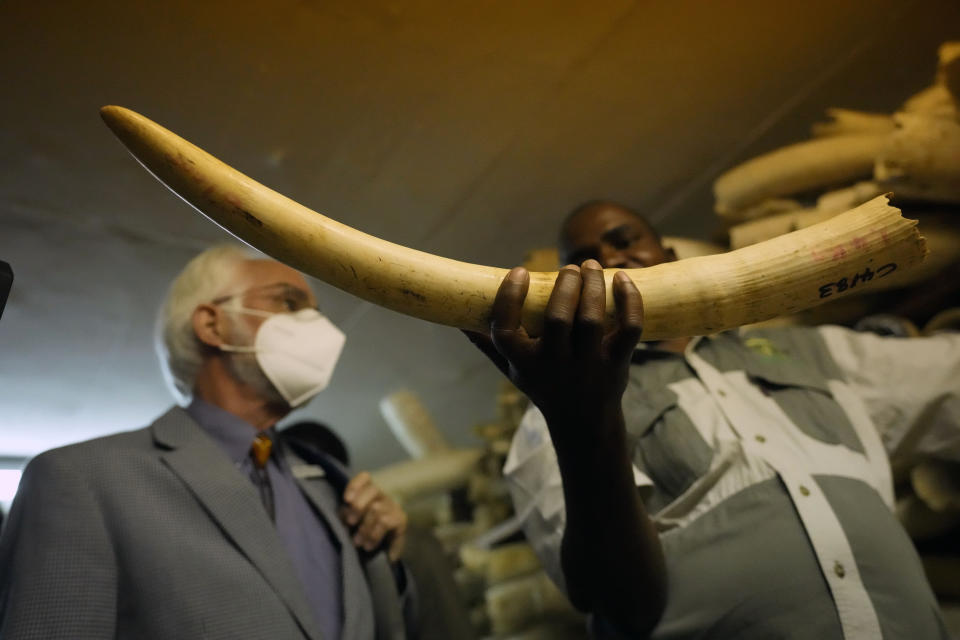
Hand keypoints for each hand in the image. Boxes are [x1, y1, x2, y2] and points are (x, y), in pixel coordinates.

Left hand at [340, 472, 407, 561]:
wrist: (383, 552)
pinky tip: (369, 546)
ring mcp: (393, 507)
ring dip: (365, 527)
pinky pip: (386, 523)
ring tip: (357, 543)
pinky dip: (375, 535)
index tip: (347, 500)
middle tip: (349, 523)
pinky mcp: (401, 520)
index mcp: (368, 493)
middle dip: (359, 506)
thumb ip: (347, 515)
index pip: (365, 478)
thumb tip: (343, 516)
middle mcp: (382, 496)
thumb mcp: (352, 522)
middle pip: (373, 490)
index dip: (356, 485)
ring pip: (377, 509)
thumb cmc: (362, 533)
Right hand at [465, 259, 642, 439]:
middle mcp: (554, 365)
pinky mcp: (617, 363)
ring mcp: (587, 366)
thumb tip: (459, 319)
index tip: (519, 270)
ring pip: (591, 319)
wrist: (583, 423)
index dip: (509, 299)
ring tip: (590, 265)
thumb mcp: (512, 371)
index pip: (506, 330)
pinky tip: (623, 280)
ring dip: (593, 286)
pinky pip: (629, 330)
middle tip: (569, 268)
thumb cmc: (543, 386)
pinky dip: (630, 302)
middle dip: (564, 286)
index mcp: (524, 364)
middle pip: (557, 319)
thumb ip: (487, 345)